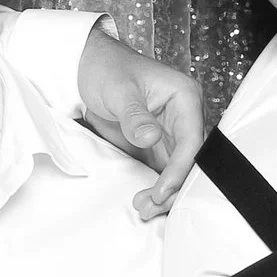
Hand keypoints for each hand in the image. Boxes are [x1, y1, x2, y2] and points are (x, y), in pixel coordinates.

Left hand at [73, 23, 207, 218]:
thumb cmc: (106, 69)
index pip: (192, 140)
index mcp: (184, 98)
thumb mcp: (118, 90)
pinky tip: (144, 201)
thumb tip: (151, 138)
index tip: (162, 190)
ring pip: (177, 170)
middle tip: (150, 206)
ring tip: (143, 208)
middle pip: (189, 160)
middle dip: (174, 187)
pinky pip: (162, 172)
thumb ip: (135, 116)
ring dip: (165, 192)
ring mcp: (170, 133)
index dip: (180, 169)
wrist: (85, 68)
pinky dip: (155, 188)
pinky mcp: (155, 146)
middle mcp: (183, 117)